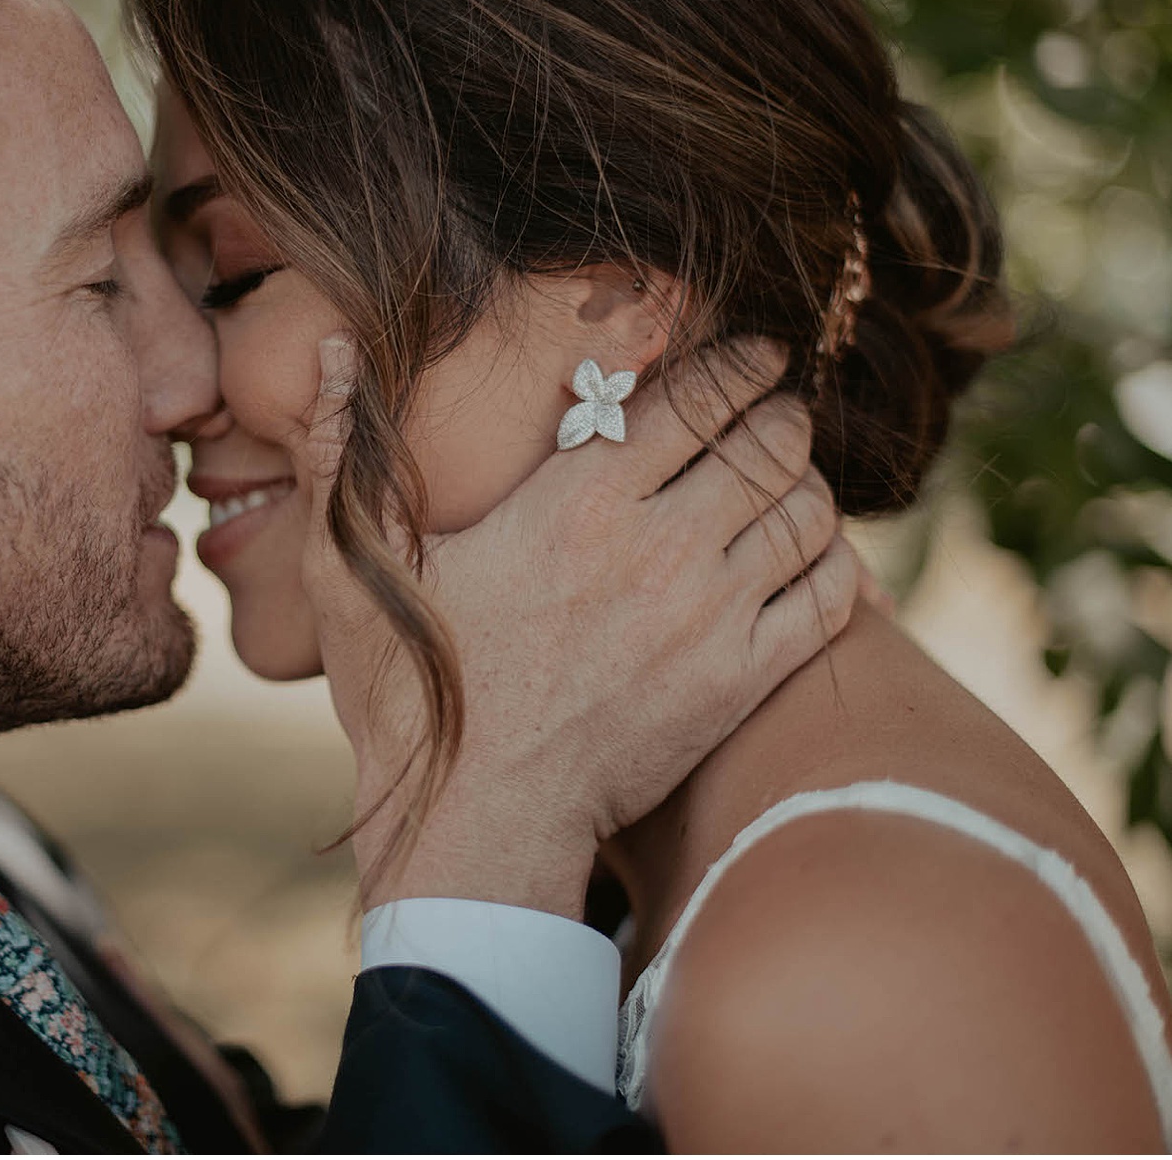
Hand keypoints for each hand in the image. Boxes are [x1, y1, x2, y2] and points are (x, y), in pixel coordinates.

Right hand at [298, 335, 859, 918]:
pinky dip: (837, 562)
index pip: (695, 398)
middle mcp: (658, 547)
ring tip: (792, 479)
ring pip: (807, 513)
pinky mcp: (739, 684)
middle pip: (767, 444)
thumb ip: (345, 452)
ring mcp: (708, 618)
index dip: (739, 364)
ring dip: (809, 483)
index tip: (755, 354)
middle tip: (776, 411)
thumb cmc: (411, 692)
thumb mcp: (353, 567)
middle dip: (782, 414)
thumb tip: (334, 350)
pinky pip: (829, 597)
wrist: (475, 822)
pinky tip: (813, 555)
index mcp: (575, 501)